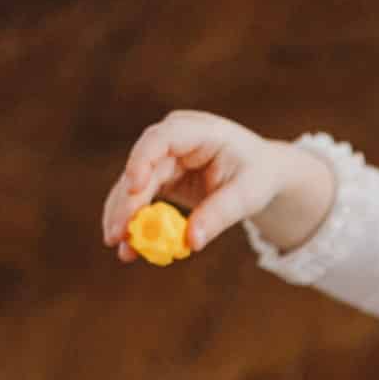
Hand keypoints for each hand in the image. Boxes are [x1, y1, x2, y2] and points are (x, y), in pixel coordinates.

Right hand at [100, 110, 334, 261]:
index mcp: (200, 131)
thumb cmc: (257, 175)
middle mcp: (174, 140)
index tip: (133, 188)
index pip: (162, 137)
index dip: (142, 160)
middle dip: (126, 203)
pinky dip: (135, 223)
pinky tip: (128, 248)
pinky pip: (141, 201)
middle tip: (116, 235)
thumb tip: (190, 242)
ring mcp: (164, 158)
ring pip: (134, 187)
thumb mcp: (247, 194)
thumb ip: (219, 214)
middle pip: (142, 169)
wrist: (261, 171)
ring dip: (123, 216)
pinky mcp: (161, 178)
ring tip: (119, 246)